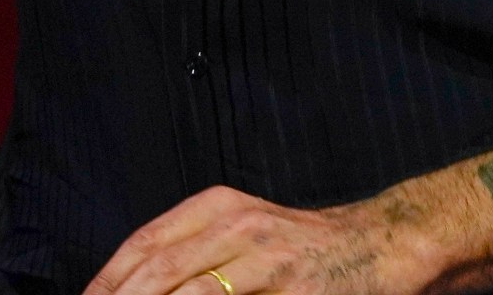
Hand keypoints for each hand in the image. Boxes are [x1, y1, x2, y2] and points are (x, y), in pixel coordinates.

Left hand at [87, 186, 439, 294]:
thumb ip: (200, 257)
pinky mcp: (289, 285)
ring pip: (183, 290)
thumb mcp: (249, 236)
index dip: (106, 280)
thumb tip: (142, 286)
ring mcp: (262, 254)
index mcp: (218, 206)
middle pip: (154, 268)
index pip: (143, 243)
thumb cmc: (311, 250)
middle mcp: (235, 222)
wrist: (386, 244)